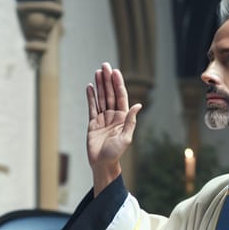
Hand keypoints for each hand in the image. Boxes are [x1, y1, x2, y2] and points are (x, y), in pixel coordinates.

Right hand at [87, 62, 141, 194]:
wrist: (102, 164)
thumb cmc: (116, 153)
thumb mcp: (126, 138)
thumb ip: (130, 121)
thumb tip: (138, 105)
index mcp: (122, 118)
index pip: (120, 97)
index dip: (117, 84)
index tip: (114, 72)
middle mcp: (113, 116)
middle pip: (110, 94)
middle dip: (107, 80)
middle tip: (104, 65)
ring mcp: (102, 119)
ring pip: (101, 98)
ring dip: (99, 85)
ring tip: (97, 72)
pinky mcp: (93, 123)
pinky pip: (92, 107)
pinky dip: (91, 97)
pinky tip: (90, 87)